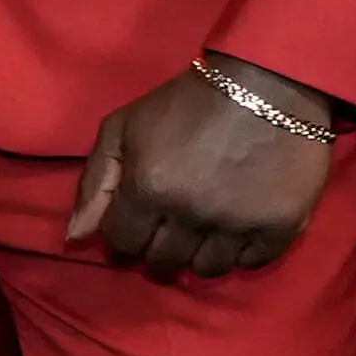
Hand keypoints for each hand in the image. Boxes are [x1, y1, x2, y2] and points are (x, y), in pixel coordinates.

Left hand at [70, 66, 336, 282]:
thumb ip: (95, 184)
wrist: (267, 85)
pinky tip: (236, 230)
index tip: (139, 223)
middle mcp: (192, 213)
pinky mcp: (281, 225)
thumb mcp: (123, 128)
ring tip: (202, 232)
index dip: (126, 235)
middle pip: (163, 262)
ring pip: (207, 269)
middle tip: (170, 232)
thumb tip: (74, 238)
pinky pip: (253, 263)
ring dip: (199, 256)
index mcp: (148, 188)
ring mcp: (238, 223)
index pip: (123, 243)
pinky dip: (241, 253)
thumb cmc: (185, 104)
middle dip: (158, 251)